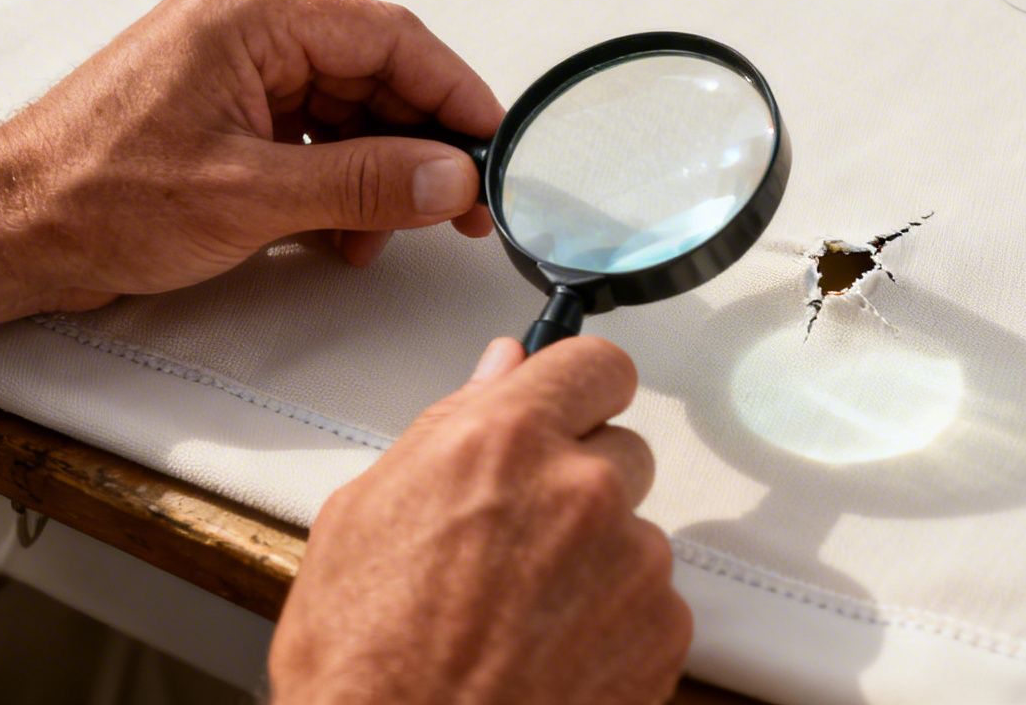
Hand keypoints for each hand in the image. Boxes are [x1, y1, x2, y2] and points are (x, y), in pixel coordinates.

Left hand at [0, 0, 503, 387]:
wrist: (3, 233)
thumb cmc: (91, 197)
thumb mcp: (251, 196)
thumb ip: (365, 183)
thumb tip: (449, 176)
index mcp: (249, 18)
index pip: (388, 38)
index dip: (453, 91)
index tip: (492, 142)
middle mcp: (242, 30)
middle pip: (370, 74)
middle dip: (418, 144)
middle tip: (460, 201)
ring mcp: (229, 71)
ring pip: (342, 112)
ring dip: (375, 174)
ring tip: (383, 233)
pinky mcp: (219, 113)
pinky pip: (306, 136)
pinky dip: (334, 184)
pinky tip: (340, 232)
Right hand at [270, 336, 690, 704]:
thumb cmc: (362, 661)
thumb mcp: (365, 514)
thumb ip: (450, 426)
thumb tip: (500, 370)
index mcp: (506, 443)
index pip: (596, 364)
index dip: (580, 391)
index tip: (573, 411)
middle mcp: (581, 491)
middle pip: (622, 450)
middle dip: (581, 485)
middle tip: (520, 543)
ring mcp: (632, 563)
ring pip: (635, 533)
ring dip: (597, 561)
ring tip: (521, 617)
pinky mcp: (662, 631)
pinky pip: (653, 602)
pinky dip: (616, 624)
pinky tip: (552, 654)